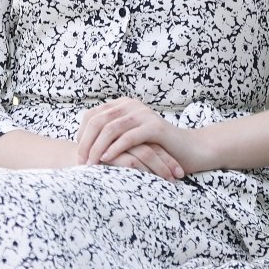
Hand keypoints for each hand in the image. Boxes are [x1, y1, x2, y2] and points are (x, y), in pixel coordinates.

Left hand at [76, 98, 197, 180]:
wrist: (190, 150)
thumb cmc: (156, 149)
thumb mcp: (128, 140)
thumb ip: (110, 137)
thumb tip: (80, 148)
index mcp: (121, 105)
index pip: (92, 116)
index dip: (81, 134)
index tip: (78, 153)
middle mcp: (130, 105)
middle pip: (98, 121)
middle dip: (86, 142)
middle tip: (80, 161)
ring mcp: (142, 114)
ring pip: (110, 128)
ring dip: (97, 147)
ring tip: (91, 163)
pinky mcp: (154, 127)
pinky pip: (128, 137)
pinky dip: (115, 148)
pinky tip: (106, 159)